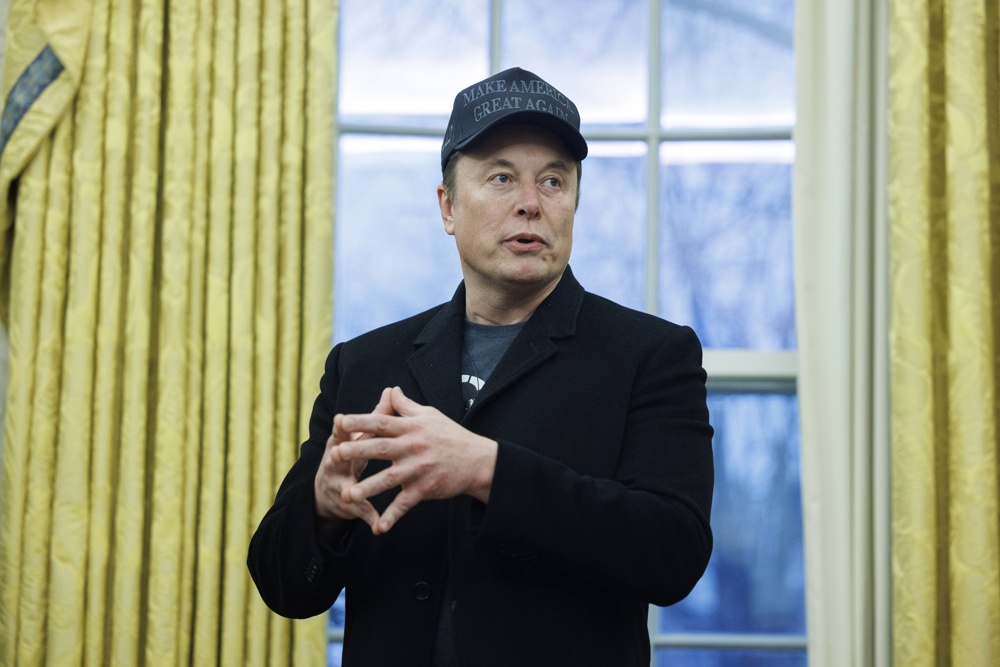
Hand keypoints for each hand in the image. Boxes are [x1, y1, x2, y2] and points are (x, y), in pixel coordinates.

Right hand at [314, 387, 394, 528]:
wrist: (332, 490)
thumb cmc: (353, 454)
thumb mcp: (363, 436)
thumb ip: (379, 416)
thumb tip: (391, 390)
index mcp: (343, 444)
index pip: (344, 433)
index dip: (343, 427)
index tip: (341, 419)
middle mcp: (337, 463)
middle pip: (338, 458)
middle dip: (338, 456)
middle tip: (337, 453)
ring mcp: (340, 484)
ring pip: (345, 487)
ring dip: (349, 491)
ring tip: (350, 495)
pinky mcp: (349, 505)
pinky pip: (360, 511)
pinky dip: (369, 517)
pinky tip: (378, 527)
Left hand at [334, 386, 497, 534]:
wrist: (477, 461)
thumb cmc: (451, 435)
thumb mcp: (430, 415)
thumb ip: (406, 406)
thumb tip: (390, 390)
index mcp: (411, 428)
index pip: (382, 422)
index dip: (361, 421)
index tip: (341, 421)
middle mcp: (412, 447)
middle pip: (380, 449)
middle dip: (357, 451)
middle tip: (335, 454)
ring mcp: (418, 470)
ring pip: (388, 480)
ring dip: (367, 488)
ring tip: (347, 496)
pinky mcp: (424, 489)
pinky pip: (405, 505)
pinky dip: (392, 517)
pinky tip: (378, 528)